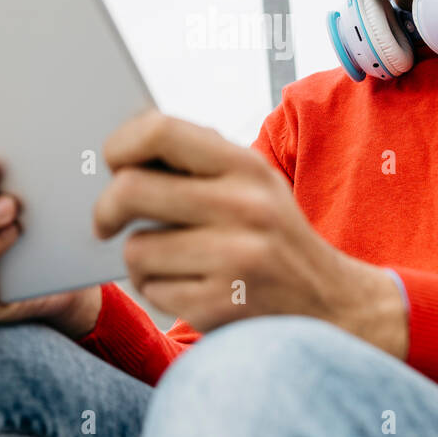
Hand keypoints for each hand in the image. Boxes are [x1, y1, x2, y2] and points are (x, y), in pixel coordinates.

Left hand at [91, 110, 407, 356]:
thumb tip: (121, 147)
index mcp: (246, 166)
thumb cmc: (274, 237)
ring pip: (135, 248)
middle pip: (130, 190)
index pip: (159, 131)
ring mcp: (234, 259)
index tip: (112, 164)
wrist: (332, 305)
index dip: (120, 144)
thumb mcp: (254, 184)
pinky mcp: (222, 305)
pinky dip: (159, 290)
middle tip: (105, 221)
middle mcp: (243, 206)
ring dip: (139, 258)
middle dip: (105, 209)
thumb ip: (199, 161)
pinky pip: (152, 290)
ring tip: (168, 260)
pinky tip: (188, 287)